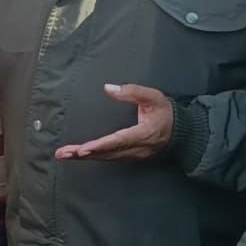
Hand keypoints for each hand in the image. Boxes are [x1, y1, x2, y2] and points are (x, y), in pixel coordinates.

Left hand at [54, 83, 173, 160]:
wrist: (182, 132)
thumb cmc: (165, 112)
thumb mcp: (153, 97)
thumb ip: (132, 92)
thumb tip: (108, 88)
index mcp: (143, 134)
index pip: (119, 141)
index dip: (101, 145)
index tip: (83, 149)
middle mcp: (137, 148)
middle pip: (107, 153)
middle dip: (84, 154)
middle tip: (63, 154)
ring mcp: (133, 155)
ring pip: (106, 158)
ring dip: (84, 157)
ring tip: (64, 155)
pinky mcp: (130, 156)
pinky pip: (109, 158)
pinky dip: (93, 157)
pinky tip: (79, 155)